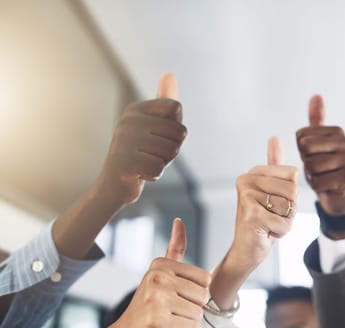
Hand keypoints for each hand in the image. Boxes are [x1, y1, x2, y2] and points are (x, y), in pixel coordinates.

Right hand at [96, 73, 186, 203]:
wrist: (114, 184)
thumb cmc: (141, 153)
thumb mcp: (154, 126)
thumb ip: (164, 102)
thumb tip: (170, 74)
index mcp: (136, 108)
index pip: (176, 108)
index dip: (175, 128)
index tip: (159, 136)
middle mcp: (128, 120)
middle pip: (179, 131)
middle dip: (172, 148)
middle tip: (152, 154)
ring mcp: (125, 141)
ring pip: (171, 150)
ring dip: (163, 162)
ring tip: (146, 163)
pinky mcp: (125, 163)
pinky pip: (159, 168)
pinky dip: (154, 175)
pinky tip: (140, 174)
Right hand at [110, 219, 209, 327]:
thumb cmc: (147, 309)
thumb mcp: (160, 275)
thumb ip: (174, 250)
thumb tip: (179, 221)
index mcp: (160, 265)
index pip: (205, 278)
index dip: (194, 293)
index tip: (174, 298)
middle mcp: (157, 278)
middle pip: (203, 296)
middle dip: (190, 309)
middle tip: (169, 312)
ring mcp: (156, 298)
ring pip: (198, 313)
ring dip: (186, 323)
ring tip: (166, 321)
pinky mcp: (157, 321)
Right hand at [231, 136, 297, 267]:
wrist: (247, 249)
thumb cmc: (263, 220)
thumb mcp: (272, 190)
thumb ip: (274, 164)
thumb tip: (274, 137)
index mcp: (253, 172)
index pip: (293, 176)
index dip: (291, 195)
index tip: (274, 203)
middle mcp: (246, 180)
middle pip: (293, 190)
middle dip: (289, 209)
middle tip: (271, 215)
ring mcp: (247, 197)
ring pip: (290, 207)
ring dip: (285, 221)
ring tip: (268, 223)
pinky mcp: (252, 215)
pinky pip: (285, 223)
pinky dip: (281, 233)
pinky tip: (266, 232)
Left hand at [296, 95, 344, 215]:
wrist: (340, 197)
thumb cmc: (325, 167)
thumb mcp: (318, 143)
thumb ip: (316, 120)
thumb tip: (316, 95)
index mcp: (338, 132)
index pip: (301, 137)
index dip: (302, 151)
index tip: (315, 156)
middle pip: (306, 149)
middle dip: (306, 162)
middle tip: (317, 168)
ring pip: (311, 166)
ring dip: (311, 176)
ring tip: (322, 177)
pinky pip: (318, 182)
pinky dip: (317, 187)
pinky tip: (327, 187)